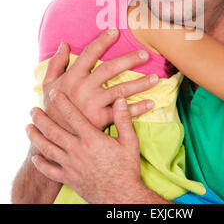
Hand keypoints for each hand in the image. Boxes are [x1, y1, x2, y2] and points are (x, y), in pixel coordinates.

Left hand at [26, 90, 146, 203]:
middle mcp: (77, 151)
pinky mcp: (69, 179)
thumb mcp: (130, 141)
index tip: (54, 93)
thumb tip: (120, 100)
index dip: (62, 103)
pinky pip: (50, 171)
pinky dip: (41, 164)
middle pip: (53, 131)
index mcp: (91, 139)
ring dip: (36, 137)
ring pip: (47, 149)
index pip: (73, 116)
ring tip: (28, 127)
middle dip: (41, 119)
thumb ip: (123, 119)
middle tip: (33, 109)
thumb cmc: (127, 168)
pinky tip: (35, 158)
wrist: (121, 197)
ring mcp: (71, 166)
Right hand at [42, 29, 157, 130]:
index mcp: (72, 76)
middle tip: (145, 54)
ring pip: (121, 89)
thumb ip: (56, 63)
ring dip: (140, 83)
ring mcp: (92, 104)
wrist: (54, 137)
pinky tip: (151, 103)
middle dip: (129, 60)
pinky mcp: (100, 120)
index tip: (116, 31)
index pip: (90, 53)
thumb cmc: (54, 108)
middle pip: (110, 69)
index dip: (103, 41)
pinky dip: (138, 109)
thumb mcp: (49, 84)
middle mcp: (83, 87)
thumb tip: (64, 43)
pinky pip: (123, 112)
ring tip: (155, 78)